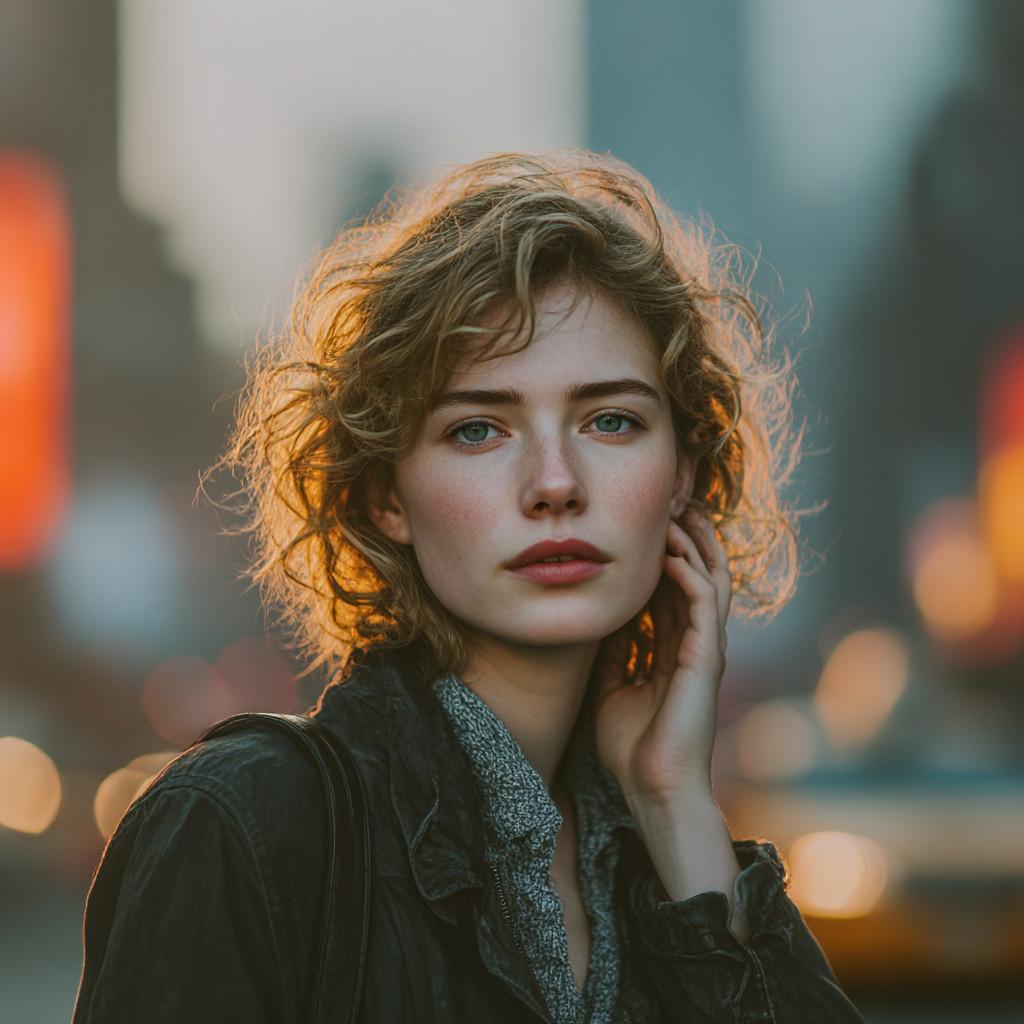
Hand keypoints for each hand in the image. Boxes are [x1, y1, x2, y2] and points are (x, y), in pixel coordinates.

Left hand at [592, 509, 732, 806]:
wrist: (652, 788)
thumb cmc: (633, 747)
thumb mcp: (611, 687)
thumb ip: (614, 652)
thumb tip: (601, 620)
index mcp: (673, 651)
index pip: (673, 591)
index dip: (662, 557)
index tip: (644, 526)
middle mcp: (694, 644)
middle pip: (698, 576)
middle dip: (687, 539)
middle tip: (671, 503)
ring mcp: (705, 649)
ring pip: (709, 580)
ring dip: (695, 544)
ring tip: (678, 512)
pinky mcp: (707, 656)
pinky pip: (704, 602)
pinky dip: (690, 572)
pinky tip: (671, 553)